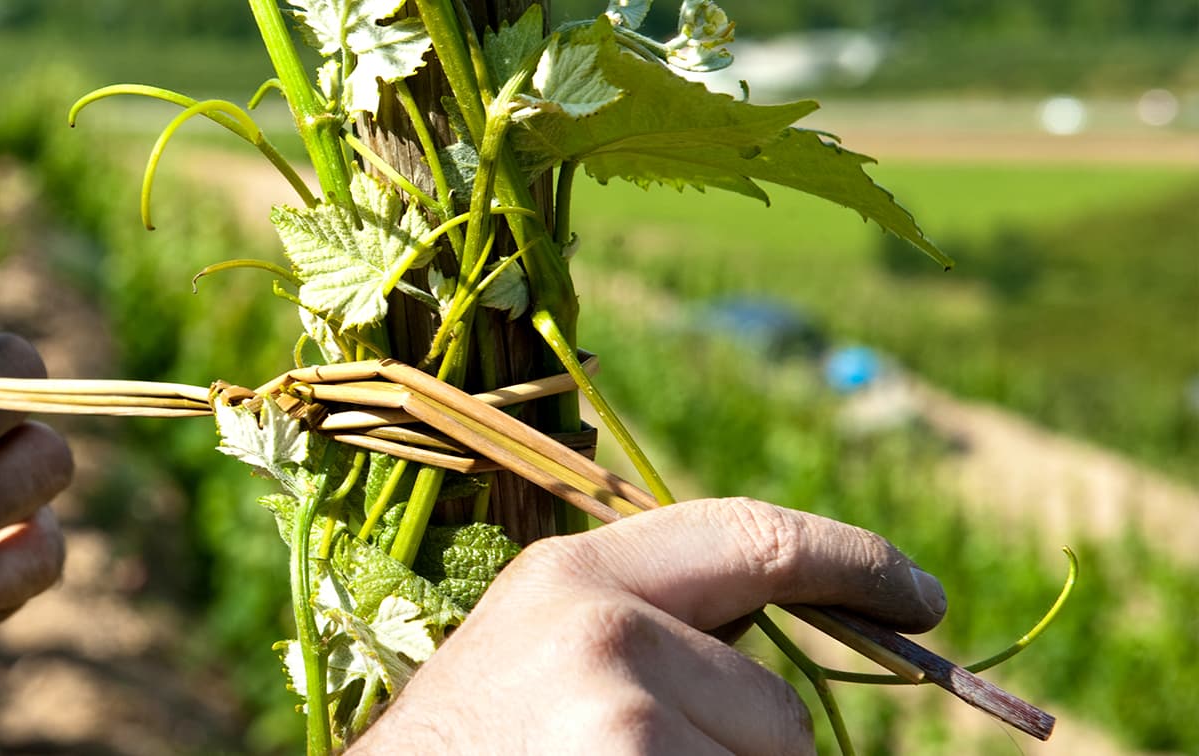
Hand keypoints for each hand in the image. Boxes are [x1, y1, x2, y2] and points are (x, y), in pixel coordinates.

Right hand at [355, 498, 946, 754]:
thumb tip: (774, 664)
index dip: (854, 564)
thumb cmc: (465, 755)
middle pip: (772, 704)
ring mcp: (620, 704)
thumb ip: (644, 631)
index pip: (751, 537)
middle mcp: (600, 619)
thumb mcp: (536, 661)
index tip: (921, 597)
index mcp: (570, 572)